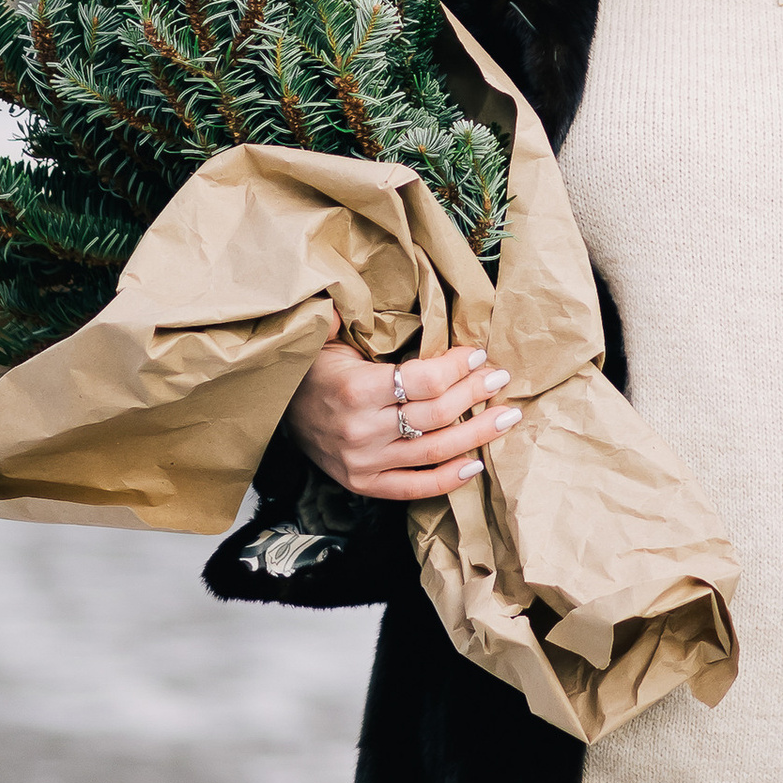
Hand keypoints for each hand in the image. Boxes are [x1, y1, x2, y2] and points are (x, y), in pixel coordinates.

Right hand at [284, 338, 518, 502]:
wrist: (277, 409)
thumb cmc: (314, 367)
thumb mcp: (330, 337)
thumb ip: (355, 317)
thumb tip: (379, 294)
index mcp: (355, 390)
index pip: (424, 382)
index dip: (458, 367)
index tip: (477, 352)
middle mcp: (362, 431)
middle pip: (436, 415)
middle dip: (475, 393)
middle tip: (500, 377)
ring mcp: (363, 463)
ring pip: (435, 451)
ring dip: (477, 433)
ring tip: (506, 415)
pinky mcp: (364, 484)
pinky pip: (414, 489)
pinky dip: (448, 480)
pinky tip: (476, 463)